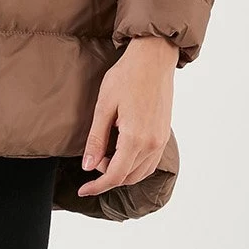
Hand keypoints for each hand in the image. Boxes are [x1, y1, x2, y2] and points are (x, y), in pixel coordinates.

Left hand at [77, 35, 178, 198]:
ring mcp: (161, 140)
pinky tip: (121, 151)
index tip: (84, 190)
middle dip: (107, 175)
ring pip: (140, 172)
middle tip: (93, 157)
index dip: (97, 186)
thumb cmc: (126, 77)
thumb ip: (96, 139)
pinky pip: (150, 162)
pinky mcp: (164, 134)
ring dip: (121, 171)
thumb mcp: (104, 107)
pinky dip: (134, 165)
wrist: (153, 58)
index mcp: (135, 138)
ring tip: (105, 153)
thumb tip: (88, 166)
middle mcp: (152, 144)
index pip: (115, 175)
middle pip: (128, 177)